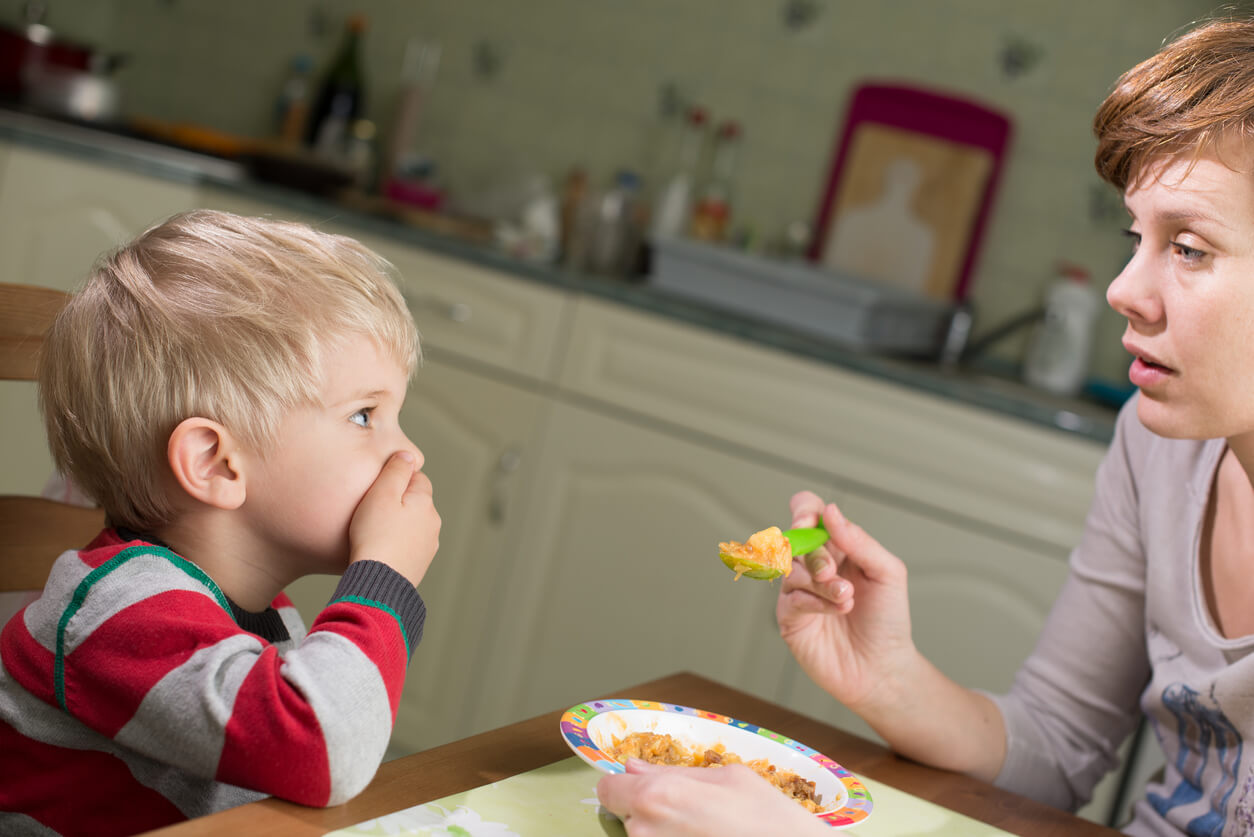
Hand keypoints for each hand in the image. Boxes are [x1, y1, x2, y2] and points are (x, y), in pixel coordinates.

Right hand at [348, 451, 439, 585]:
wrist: (378, 581)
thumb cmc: (375, 536)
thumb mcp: (381, 493)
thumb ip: (396, 470)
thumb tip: (408, 455)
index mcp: (425, 502)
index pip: (417, 478)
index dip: (396, 479)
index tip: (378, 488)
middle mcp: (432, 523)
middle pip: (415, 502)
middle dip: (397, 503)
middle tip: (372, 511)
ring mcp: (428, 546)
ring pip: (412, 525)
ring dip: (398, 525)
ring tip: (373, 533)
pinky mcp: (419, 565)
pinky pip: (408, 546)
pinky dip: (396, 545)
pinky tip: (379, 550)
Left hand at [596, 760, 828, 836]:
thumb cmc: (770, 820)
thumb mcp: (728, 777)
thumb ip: (675, 772)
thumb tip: (634, 767)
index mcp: (657, 795)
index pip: (608, 789)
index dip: (625, 785)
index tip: (641, 787)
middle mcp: (646, 831)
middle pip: (627, 815)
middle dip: (649, 810)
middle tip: (690, 813)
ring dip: (664, 832)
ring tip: (705, 831)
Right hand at [777, 491, 914, 711]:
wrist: (883, 667)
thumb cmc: (887, 620)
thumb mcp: (887, 572)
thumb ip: (859, 540)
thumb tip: (831, 512)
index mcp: (836, 546)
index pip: (808, 512)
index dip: (803, 511)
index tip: (808, 522)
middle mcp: (813, 564)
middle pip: (795, 540)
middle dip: (815, 555)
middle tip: (833, 573)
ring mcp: (799, 590)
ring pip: (792, 569)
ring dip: (821, 582)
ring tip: (846, 599)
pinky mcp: (789, 617)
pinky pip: (791, 597)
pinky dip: (814, 601)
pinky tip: (836, 611)